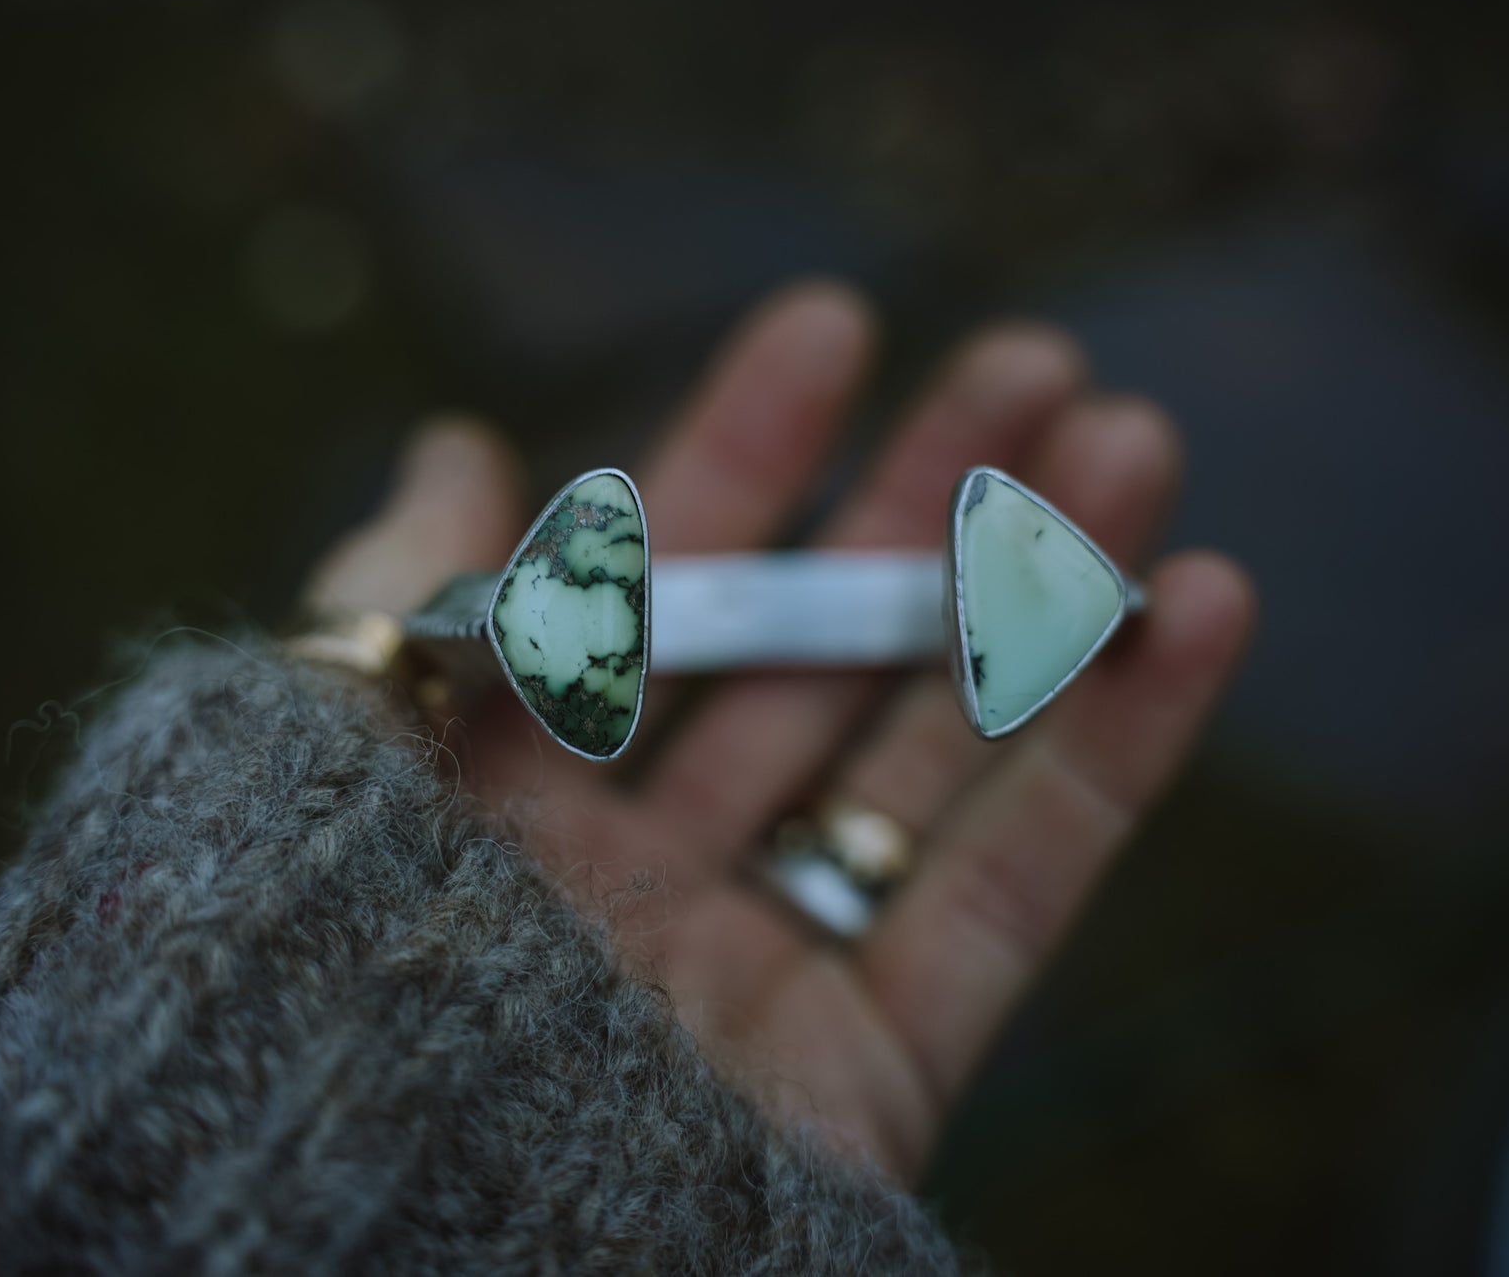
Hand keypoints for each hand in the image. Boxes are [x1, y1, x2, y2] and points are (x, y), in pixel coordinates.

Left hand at [302, 282, 1254, 1182]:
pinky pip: (1010, 897)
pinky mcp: (872, 1074)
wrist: (368, 1230)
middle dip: (924, 501)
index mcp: (512, 798)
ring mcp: (764, 972)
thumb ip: (400, 601)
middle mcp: (645, 876)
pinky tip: (1196, 607)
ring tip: (1137, 441)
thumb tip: (458, 441)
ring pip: (932, 752)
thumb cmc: (312, 992)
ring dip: (1043, 593)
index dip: (737, 453)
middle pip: (814, 655)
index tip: (832, 322)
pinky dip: (1112, 756)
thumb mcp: (324, 760)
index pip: (651, 591)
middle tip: (1040, 360)